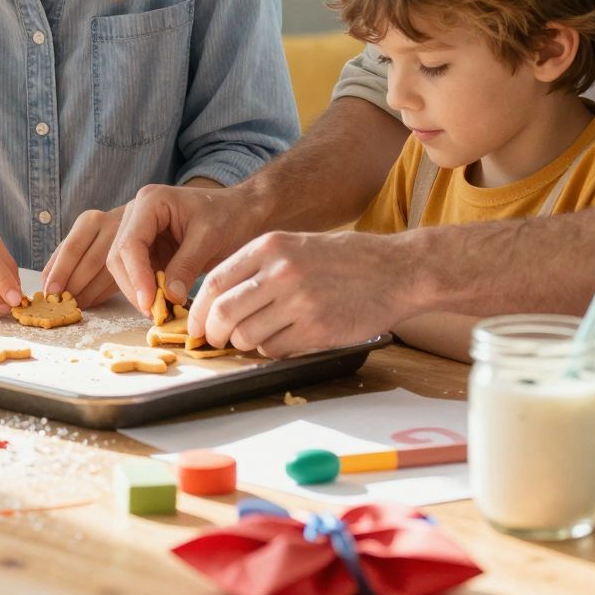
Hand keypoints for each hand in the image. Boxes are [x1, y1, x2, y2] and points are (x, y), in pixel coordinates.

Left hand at [41, 205, 126, 308]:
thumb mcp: (75, 239)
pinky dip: (100, 296)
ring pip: (106, 275)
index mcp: (89, 221)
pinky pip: (116, 283)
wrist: (134, 224)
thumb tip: (47, 288)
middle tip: (61, 304)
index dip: (60, 272)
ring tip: (74, 306)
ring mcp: (128, 244)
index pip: (72, 248)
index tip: (51, 292)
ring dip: (87, 295)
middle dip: (73, 288)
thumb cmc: (96, 236)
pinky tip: (90, 301)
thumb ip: (58, 260)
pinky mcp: (139, 262)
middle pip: (90, 263)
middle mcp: (111, 228)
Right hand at [104, 181, 265, 315]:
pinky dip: (148, 292)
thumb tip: (168, 297)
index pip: (131, 243)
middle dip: (135, 288)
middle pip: (119, 257)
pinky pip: (139, 275)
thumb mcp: (209, 237)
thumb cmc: (229, 216)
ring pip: (125, 270)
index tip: (149, 303)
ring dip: (139, 293)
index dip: (136, 276)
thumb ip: (187, 265)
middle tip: (156, 314)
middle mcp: (138, 215)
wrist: (242, 213)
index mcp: (150, 201)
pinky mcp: (148, 251)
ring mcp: (141, 233)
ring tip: (162, 313)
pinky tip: (164, 306)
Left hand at [188, 228, 418, 357]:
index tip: (196, 325)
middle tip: (216, 341)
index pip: (214, 282)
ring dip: (245, 343)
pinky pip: (275, 349)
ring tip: (261, 335)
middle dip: (213, 333)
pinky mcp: (317, 329)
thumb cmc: (347, 259)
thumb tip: (220, 299)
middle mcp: (281, 271)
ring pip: (246, 336)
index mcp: (271, 246)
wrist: (398, 271)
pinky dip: (273, 349)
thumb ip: (259, 267)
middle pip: (223, 313)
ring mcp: (299, 301)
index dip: (199, 310)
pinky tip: (288, 337)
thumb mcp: (297, 245)